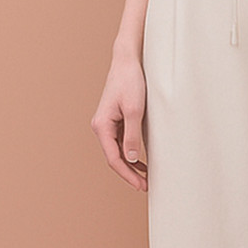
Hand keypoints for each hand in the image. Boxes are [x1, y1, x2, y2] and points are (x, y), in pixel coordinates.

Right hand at [91, 48, 148, 191]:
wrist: (127, 61)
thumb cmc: (130, 82)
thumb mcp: (134, 110)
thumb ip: (132, 136)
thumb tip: (130, 159)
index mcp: (102, 126)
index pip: (113, 158)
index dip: (127, 175)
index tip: (141, 185)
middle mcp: (101, 127)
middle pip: (114, 157)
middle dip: (129, 174)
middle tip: (146, 186)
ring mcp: (107, 124)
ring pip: (118, 151)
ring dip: (131, 165)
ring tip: (146, 178)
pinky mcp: (115, 119)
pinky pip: (121, 142)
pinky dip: (131, 153)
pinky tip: (141, 161)